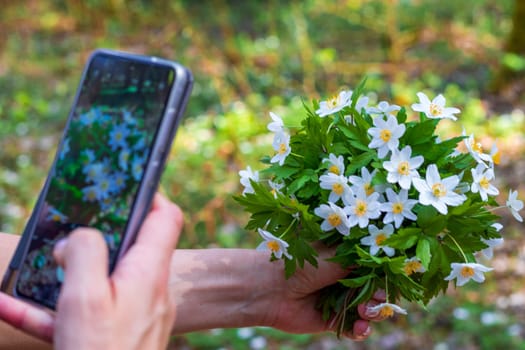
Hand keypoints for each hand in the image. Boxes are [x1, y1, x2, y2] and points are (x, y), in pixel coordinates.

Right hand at [0, 193, 182, 348]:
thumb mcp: (86, 297)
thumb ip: (84, 252)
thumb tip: (81, 235)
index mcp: (147, 273)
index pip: (166, 218)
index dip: (151, 195)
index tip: (126, 186)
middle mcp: (148, 290)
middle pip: (130, 247)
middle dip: (97, 237)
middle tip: (67, 230)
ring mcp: (135, 314)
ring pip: (100, 281)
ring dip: (67, 275)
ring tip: (31, 270)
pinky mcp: (116, 335)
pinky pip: (85, 313)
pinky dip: (54, 308)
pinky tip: (10, 306)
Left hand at [262, 246, 385, 339]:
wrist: (271, 289)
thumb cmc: (301, 264)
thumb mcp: (335, 256)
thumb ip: (362, 259)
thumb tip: (388, 260)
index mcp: (346, 259)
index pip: (375, 267)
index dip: (386, 274)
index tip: (393, 279)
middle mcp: (345, 279)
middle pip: (377, 290)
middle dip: (382, 296)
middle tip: (376, 299)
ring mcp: (341, 300)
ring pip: (370, 311)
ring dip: (374, 313)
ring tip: (365, 312)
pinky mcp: (334, 321)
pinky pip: (356, 328)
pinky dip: (361, 329)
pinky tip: (360, 327)